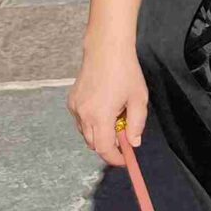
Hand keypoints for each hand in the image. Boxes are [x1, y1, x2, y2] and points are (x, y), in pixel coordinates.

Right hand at [68, 40, 146, 167]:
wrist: (106, 50)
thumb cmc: (126, 72)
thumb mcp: (139, 99)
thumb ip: (136, 124)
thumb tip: (133, 143)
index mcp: (100, 116)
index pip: (104, 148)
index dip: (115, 158)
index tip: (125, 160)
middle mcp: (83, 115)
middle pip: (93, 143)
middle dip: (109, 145)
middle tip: (125, 136)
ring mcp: (75, 108)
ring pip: (86, 133)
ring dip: (100, 134)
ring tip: (117, 117)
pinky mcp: (71, 101)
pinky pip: (81, 121)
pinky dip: (92, 123)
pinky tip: (105, 109)